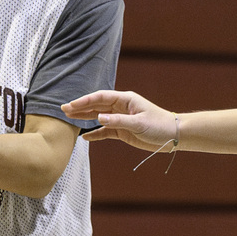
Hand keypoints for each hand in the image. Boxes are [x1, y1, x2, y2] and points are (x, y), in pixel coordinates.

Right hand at [61, 90, 177, 150]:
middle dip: (80, 107)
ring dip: (84, 118)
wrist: (173, 136)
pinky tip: (84, 137)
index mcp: (125, 100)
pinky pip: (105, 132)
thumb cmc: (160, 125)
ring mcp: (120, 119)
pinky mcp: (123, 131)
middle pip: (96, 105)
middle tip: (63, 109)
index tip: (72, 105)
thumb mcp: (139, 123)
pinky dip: (95, 134)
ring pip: (98, 117)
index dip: (85, 100)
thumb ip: (118, 120)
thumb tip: (99, 118)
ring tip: (69, 118)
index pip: (101, 97)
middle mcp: (121, 107)